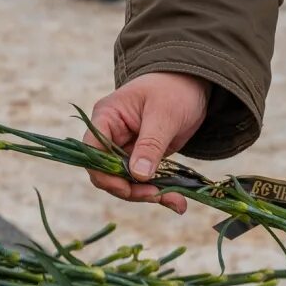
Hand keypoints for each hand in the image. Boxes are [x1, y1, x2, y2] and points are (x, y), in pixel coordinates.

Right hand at [83, 72, 208, 213]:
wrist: (193, 84)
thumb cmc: (174, 89)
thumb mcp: (164, 115)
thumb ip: (150, 145)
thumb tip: (138, 176)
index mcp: (106, 118)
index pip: (92, 151)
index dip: (103, 173)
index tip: (126, 188)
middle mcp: (111, 136)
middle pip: (108, 173)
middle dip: (131, 189)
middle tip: (158, 196)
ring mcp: (126, 148)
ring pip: (127, 181)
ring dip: (149, 195)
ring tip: (177, 201)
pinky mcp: (142, 158)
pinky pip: (145, 181)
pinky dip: (161, 191)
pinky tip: (178, 201)